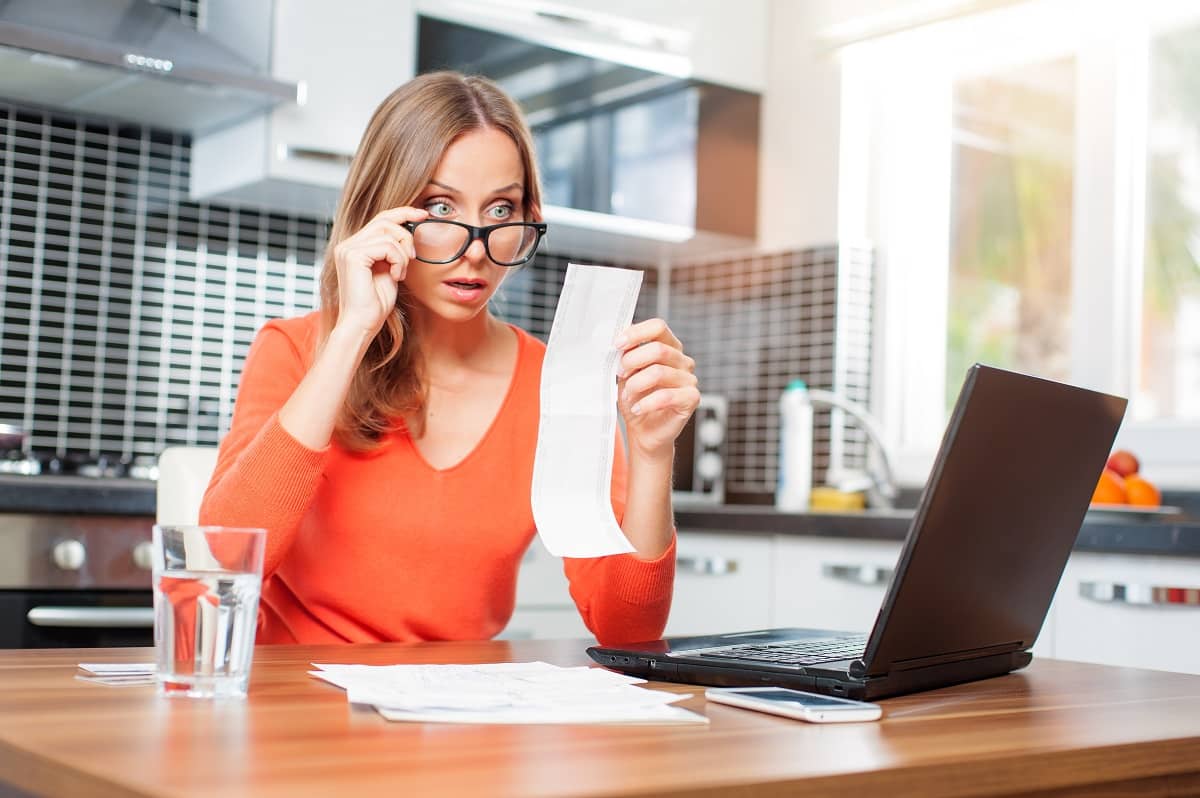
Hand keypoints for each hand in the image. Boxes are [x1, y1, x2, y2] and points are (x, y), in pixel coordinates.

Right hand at [331, 207, 427, 338]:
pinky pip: (387, 246)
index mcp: (355, 246)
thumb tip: (408, 233)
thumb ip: (393, 251)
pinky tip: (395, 277)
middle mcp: (348, 244)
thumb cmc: (375, 303)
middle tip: (413, 256)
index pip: (380, 219)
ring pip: (389, 234)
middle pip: (385, 221)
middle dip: (406, 235)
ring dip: (403, 254)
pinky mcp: (353, 256)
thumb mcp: (389, 270)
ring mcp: (348, 249)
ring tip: (400, 273)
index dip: (403, 213)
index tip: (423, 215)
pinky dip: (398, 261)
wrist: (363, 323)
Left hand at [615, 319, 698, 462]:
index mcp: (668, 347)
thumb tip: (615, 338)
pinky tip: (637, 408)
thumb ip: (625, 355)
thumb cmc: (636, 399)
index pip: (658, 327)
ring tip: (627, 396)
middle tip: (620, 374)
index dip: (636, 333)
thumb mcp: (626, 373)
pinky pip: (667, 396)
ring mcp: (689, 379)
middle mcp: (682, 360)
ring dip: (636, 385)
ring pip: (659, 372)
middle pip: (658, 349)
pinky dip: (646, 403)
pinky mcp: (691, 399)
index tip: (617, 344)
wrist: (643, 431)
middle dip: (632, 361)